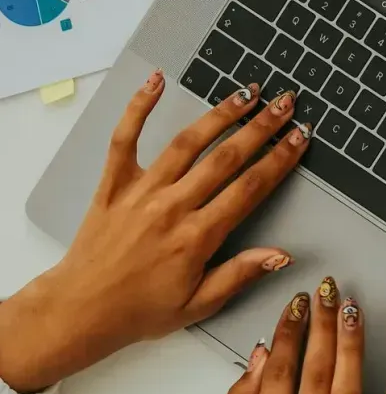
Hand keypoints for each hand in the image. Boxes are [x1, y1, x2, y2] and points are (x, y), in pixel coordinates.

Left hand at [0, 74, 309, 392]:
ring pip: (187, 142)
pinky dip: (139, 107)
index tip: (300, 137)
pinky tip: (156, 80)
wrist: (78, 312)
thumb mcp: (199, 304)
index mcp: (197, 237)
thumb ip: (241, 273)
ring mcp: (141, 191)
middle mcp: (172, 207)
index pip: (249, 188)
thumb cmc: (140, 311)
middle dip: (261, 127)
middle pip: (226, 157)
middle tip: (286, 104)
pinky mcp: (114, 184)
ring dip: (220, 114)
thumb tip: (283, 254)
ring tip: (248, 92)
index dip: (280, 159)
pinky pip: (125, 139)